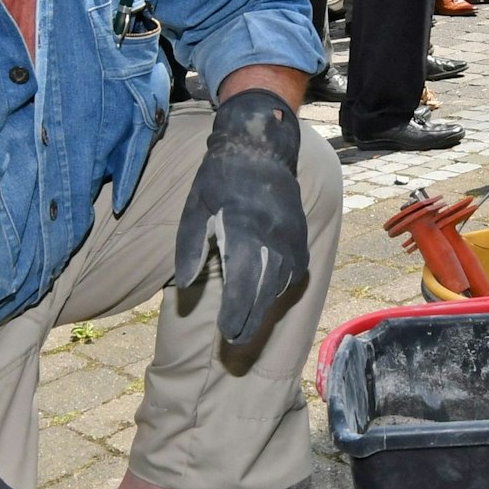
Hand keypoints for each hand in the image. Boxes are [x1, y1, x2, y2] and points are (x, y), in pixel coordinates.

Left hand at [174, 89, 308, 343]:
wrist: (260, 147)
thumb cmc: (221, 178)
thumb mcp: (195, 207)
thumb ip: (190, 248)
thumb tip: (188, 288)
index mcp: (244, 232)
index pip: (242, 285)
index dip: (235, 313)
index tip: (226, 334)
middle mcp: (274, 238)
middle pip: (264, 291)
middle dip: (250, 319)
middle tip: (235, 341)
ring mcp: (292, 237)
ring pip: (281, 284)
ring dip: (265, 306)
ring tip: (247, 325)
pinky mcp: (301, 235)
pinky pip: (294, 270)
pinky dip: (280, 287)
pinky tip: (266, 296)